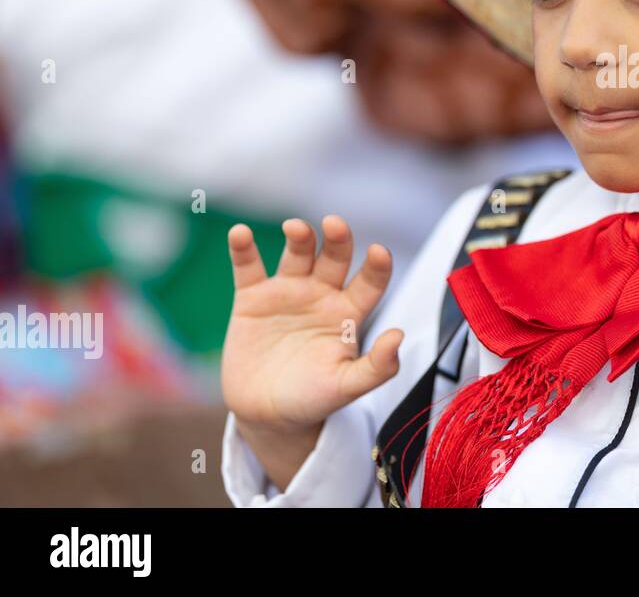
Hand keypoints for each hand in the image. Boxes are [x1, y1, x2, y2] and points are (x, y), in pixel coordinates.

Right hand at [221, 215, 402, 433]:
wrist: (266, 415)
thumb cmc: (313, 399)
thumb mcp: (346, 387)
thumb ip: (376, 367)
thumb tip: (399, 336)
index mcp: (349, 312)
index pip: (371, 281)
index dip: (377, 265)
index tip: (379, 251)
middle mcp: (322, 294)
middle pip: (334, 257)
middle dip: (337, 239)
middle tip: (334, 224)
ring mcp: (288, 292)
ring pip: (297, 254)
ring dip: (298, 237)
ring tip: (295, 228)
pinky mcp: (252, 298)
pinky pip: (248, 267)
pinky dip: (243, 249)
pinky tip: (240, 233)